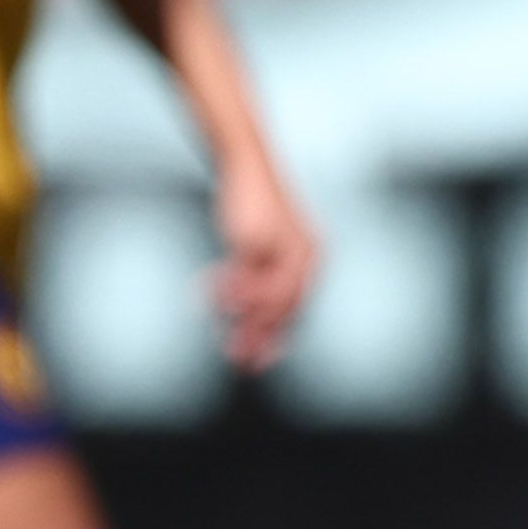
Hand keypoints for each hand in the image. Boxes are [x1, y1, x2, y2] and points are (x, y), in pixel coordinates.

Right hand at [205, 153, 317, 372]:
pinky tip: (213, 304)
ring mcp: (283, 248)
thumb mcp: (265, 242)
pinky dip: (229, 295)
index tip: (262, 361)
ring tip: (225, 343)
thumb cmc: (257, 206)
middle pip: (285, 310)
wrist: (249, 166)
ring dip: (244, 325)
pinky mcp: (258, 240)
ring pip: (268, 300)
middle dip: (260, 340)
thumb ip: (264, 273)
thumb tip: (252, 307)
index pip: (299, 308)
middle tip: (240, 362)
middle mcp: (306, 255)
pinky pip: (245, 278)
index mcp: (313, 258)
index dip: (280, 338)